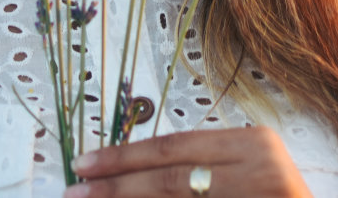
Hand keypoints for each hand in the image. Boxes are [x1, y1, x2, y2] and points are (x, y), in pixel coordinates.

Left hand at [64, 127, 312, 197]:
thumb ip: (201, 166)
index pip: (174, 148)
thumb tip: (131, 172)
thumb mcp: (247, 170)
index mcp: (256, 145)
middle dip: (116, 188)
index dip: (124, 156)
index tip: (86, 163)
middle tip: (75, 191)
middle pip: (170, 180)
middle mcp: (262, 173)